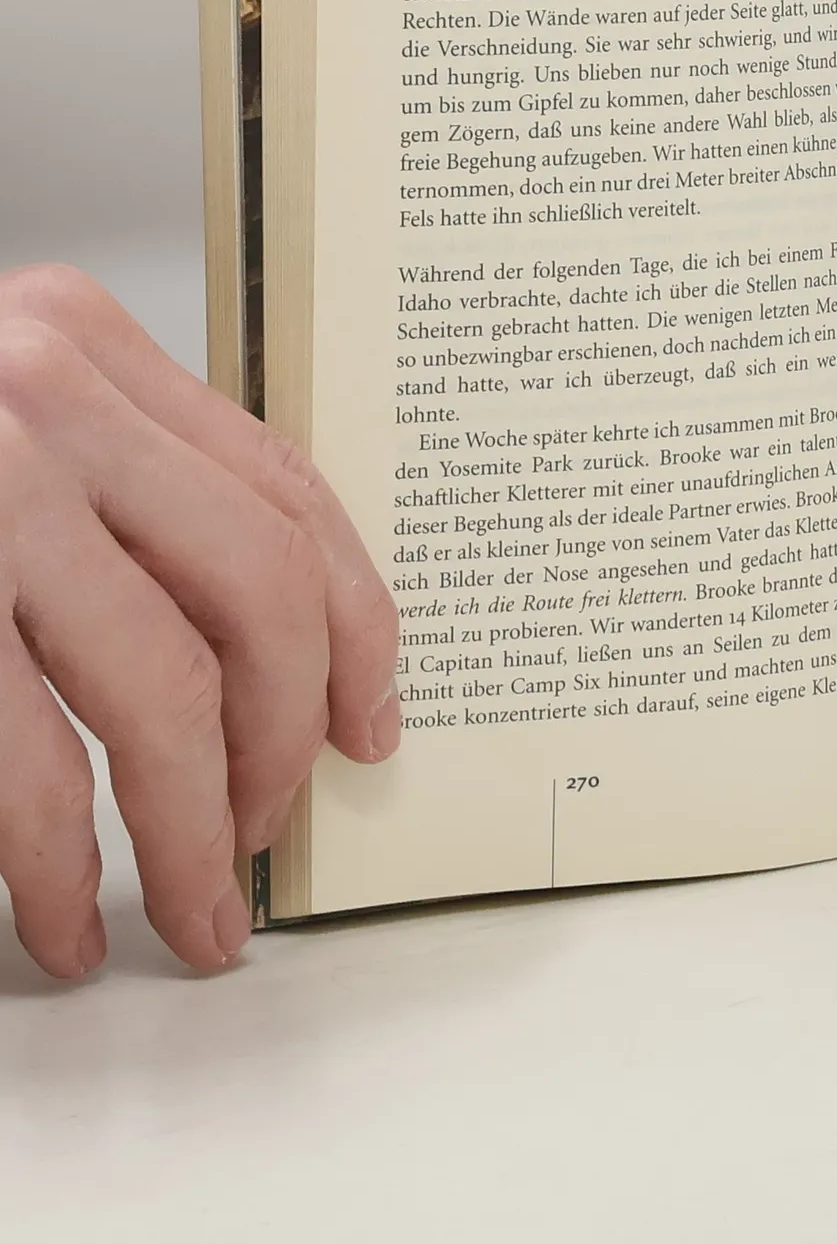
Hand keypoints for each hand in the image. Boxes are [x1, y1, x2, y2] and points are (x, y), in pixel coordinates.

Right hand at [0, 266, 397, 977]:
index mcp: (83, 345)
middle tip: (273, 825)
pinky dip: (57, 868)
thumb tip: (279, 645)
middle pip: (255, 595)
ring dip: (191, 831)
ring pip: (160, 693)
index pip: (288, 493)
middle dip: (285, 738)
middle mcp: (37, 400)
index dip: (356, 623)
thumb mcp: (4, 412)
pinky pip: (24, 767)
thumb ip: (121, 485)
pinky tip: (63, 920)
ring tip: (195, 909)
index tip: (371, 718)